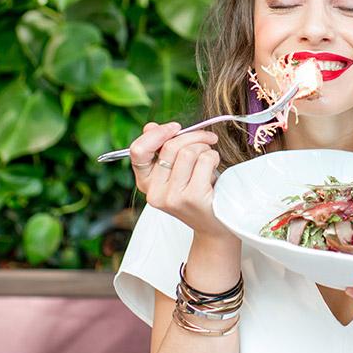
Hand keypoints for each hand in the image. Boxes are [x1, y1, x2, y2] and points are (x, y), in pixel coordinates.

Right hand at [129, 121, 229, 239]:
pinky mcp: (193, 198)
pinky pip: (204, 160)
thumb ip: (162, 150)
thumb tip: (149, 126)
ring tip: (210, 159)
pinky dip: (214, 157)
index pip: (138, 151)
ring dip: (205, 148)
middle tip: (208, 139)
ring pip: (188, 152)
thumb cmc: (198, 192)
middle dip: (193, 136)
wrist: (215, 225)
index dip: (157, 134)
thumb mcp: (176, 171)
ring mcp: (173, 197)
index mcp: (146, 183)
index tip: (176, 128)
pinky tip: (214, 169)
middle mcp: (155, 192)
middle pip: (170, 146)